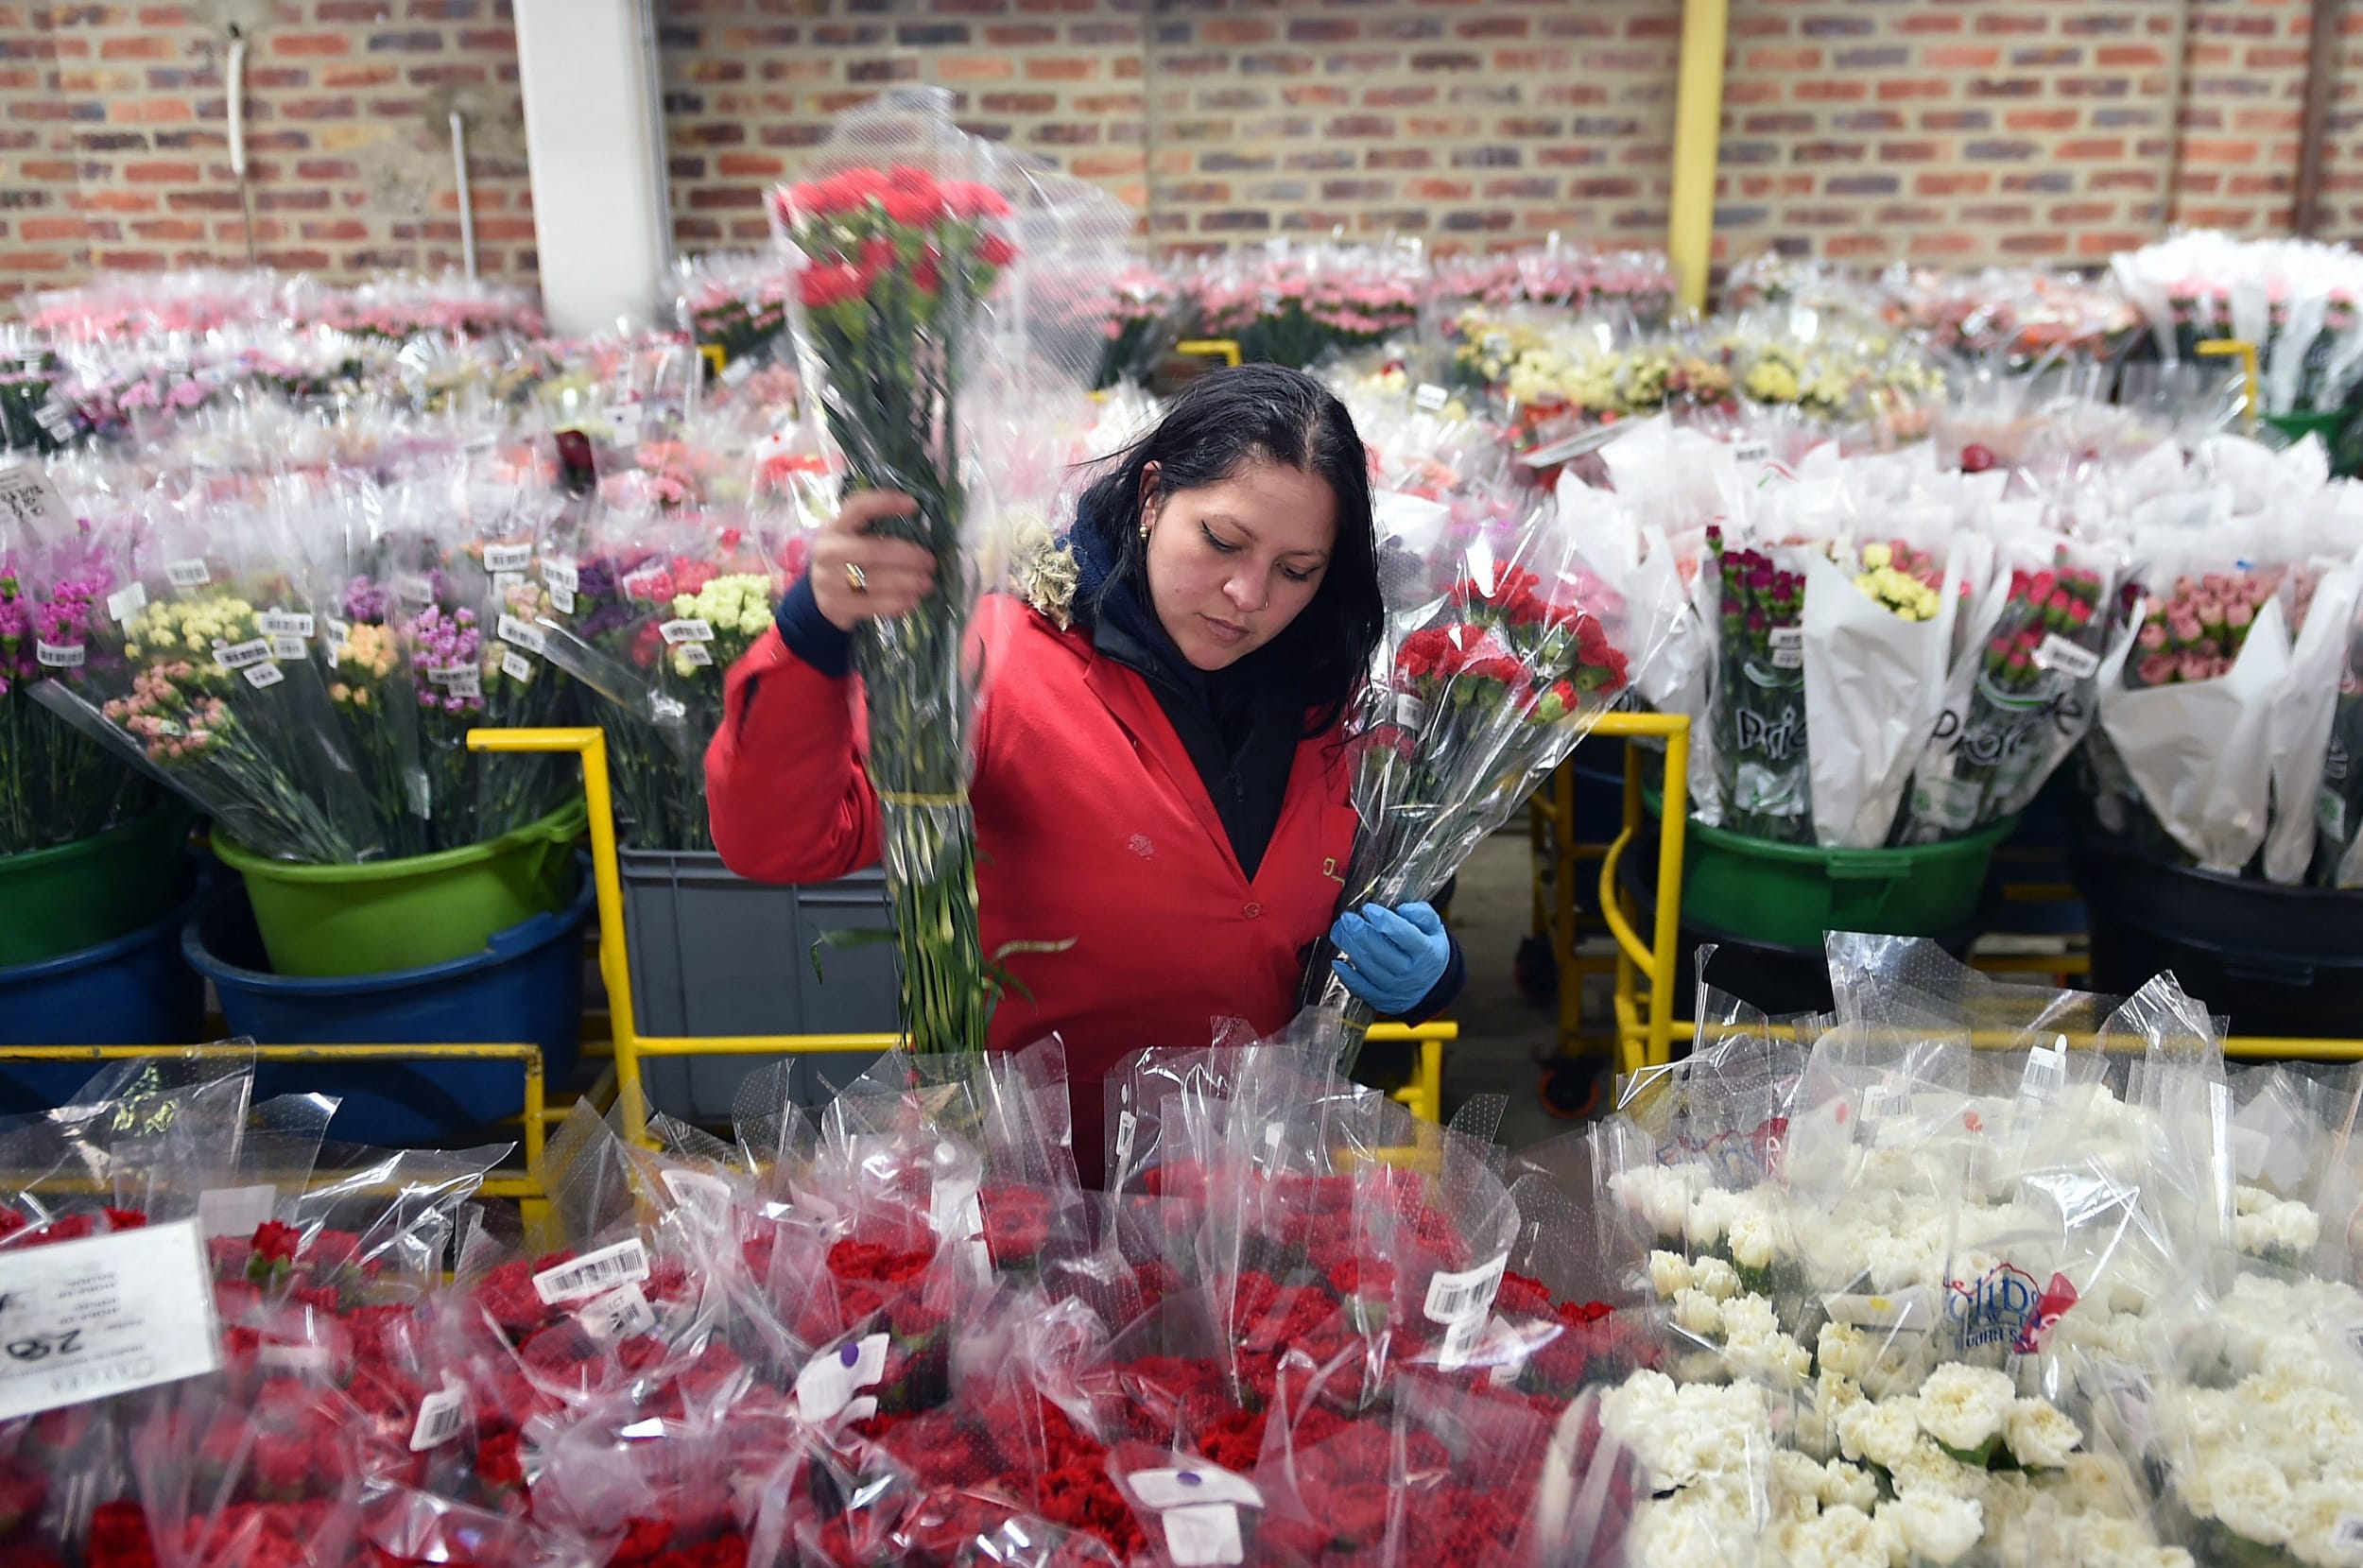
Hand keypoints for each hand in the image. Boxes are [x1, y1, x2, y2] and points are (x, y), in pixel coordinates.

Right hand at [807, 490, 936, 631]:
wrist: (819, 595)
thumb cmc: (847, 561)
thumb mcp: (854, 540)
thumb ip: (880, 534)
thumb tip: (925, 535)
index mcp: (835, 527)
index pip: (857, 507)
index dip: (885, 503)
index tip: (913, 505)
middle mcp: (828, 551)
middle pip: (873, 550)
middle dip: (908, 556)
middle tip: (930, 562)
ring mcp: (828, 580)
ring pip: (875, 580)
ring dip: (908, 582)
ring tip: (927, 584)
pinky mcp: (834, 605)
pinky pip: (872, 604)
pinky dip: (896, 603)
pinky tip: (912, 600)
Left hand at [1330, 901, 1449, 1014]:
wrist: (1432, 985)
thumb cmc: (1428, 949)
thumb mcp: (1434, 928)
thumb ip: (1421, 914)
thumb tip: (1402, 909)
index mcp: (1427, 952)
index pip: (1404, 934)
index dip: (1384, 920)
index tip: (1368, 909)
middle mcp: (1411, 973)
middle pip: (1381, 951)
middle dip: (1360, 932)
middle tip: (1347, 918)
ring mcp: (1396, 988)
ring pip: (1368, 968)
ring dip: (1349, 948)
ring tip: (1339, 931)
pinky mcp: (1382, 999)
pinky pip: (1360, 989)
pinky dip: (1346, 976)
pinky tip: (1337, 961)